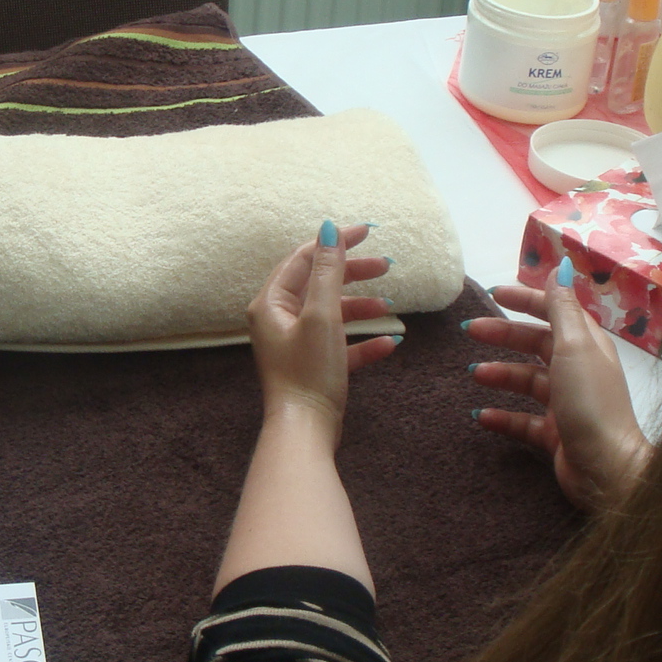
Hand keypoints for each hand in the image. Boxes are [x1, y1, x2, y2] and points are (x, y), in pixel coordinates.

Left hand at [246, 220, 399, 440]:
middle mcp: (279, 320)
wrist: (305, 431)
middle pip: (319, 284)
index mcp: (271, 303)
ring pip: (332, 314)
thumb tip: (328, 230)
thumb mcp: (322, 316)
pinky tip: (390, 344)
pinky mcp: (312, 367)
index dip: (336, 243)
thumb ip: (327, 272)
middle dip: (353, 274)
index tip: (368, 232)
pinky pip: (340, 346)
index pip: (304, 259)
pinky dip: (363, 342)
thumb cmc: (308, 372)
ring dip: (361, 309)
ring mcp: (296, 345)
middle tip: (386, 266)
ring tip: (390, 309)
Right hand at [464, 258, 650, 512]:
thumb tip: (560, 268)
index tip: (495, 294)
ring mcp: (566, 403)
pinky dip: (502, 415)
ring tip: (473, 374)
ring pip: (527, 380)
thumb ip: (562, 308)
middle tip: (470, 331)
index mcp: (586, 345)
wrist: (606, 469)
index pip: (555, 312)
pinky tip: (480, 415)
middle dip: (504, 335)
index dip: (526, 300)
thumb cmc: (590, 402)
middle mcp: (577, 370)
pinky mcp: (555, 434)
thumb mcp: (574, 347)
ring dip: (500, 374)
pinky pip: (523, 419)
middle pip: (536, 344)